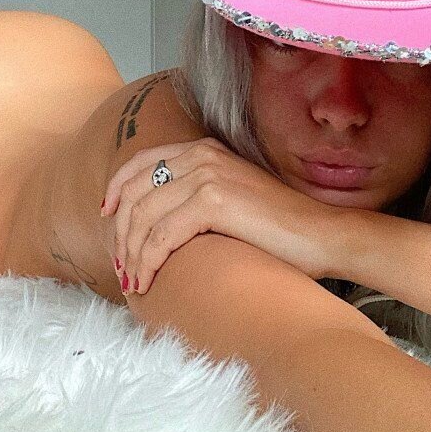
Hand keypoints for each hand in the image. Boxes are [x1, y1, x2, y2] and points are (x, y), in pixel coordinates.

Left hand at [101, 136, 343, 293]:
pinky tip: (148, 281)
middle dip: (121, 233)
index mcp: (204, 150)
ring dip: (131, 253)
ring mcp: (208, 175)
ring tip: (133, 281)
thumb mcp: (231, 199)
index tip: (107, 218)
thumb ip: (196, 196)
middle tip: (120, 266)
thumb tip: (155, 223)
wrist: (322, 235)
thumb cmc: (280, 230)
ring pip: (144, 216)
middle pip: (136, 192)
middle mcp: (202, 155)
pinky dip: (149, 261)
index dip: (117, 190)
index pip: (141, 162)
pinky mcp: (214, 201)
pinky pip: (162, 235)